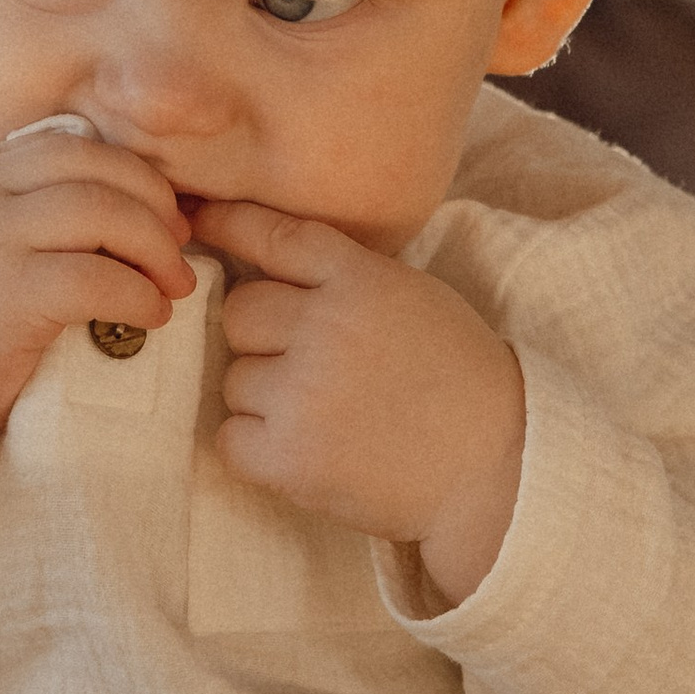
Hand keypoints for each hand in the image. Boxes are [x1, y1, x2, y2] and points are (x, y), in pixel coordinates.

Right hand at [0, 133, 195, 489]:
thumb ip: (28, 206)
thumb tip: (128, 199)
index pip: (70, 144)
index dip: (131, 174)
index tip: (162, 214)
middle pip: (94, 170)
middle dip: (154, 207)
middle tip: (178, 250)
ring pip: (102, 213)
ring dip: (155, 250)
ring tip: (172, 285)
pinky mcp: (5, 295)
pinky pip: (96, 279)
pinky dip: (139, 295)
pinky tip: (151, 316)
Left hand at [192, 199, 525, 605]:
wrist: (494, 469)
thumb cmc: (458, 381)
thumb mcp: (414, 299)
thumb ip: (346, 277)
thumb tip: (265, 265)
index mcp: (362, 281)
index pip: (277, 237)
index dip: (231, 226)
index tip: (200, 224)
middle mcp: (326, 328)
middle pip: (240, 313)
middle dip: (262, 338)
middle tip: (308, 367)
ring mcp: (303, 393)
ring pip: (233, 378)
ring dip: (263, 398)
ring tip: (322, 416)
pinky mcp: (288, 457)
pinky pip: (229, 437)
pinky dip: (255, 447)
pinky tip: (301, 450)